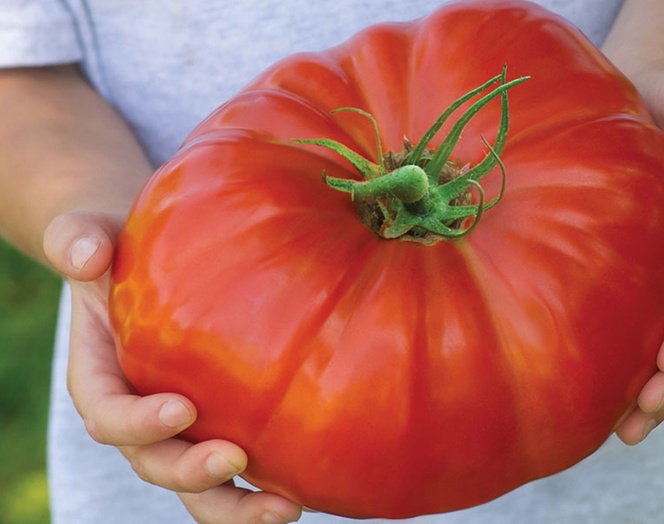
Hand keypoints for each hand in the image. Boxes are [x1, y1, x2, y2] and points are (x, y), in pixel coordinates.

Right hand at [43, 210, 301, 523]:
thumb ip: (78, 240)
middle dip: (192, 473)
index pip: (107, 414)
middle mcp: (140, 416)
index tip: (181, 408)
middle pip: (156, 464)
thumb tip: (85, 255)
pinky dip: (269, 483)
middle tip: (234, 459)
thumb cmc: (123, 249)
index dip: (137, 422)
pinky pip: (242, 467)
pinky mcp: (223, 426)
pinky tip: (310, 486)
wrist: (154, 263)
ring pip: (201, 487)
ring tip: (286, 507)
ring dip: (238, 504)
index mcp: (102, 379)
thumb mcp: (93, 234)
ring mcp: (184, 429)